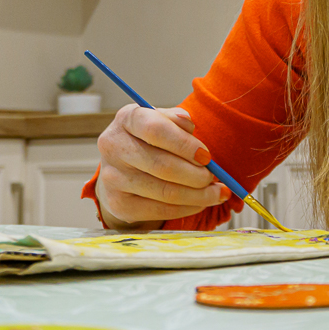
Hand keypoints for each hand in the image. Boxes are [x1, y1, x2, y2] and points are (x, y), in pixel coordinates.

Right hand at [95, 104, 232, 229]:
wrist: (121, 168)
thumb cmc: (149, 140)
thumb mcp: (161, 120)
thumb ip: (176, 120)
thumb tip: (189, 125)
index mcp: (126, 119)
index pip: (156, 129)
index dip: (185, 145)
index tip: (207, 156)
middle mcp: (113, 147)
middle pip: (162, 165)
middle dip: (196, 175)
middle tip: (215, 178)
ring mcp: (112, 178)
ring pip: (164, 192)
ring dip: (198, 195)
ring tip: (216, 193)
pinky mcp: (119, 204)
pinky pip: (160, 210)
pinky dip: (186, 208)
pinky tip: (200, 202)